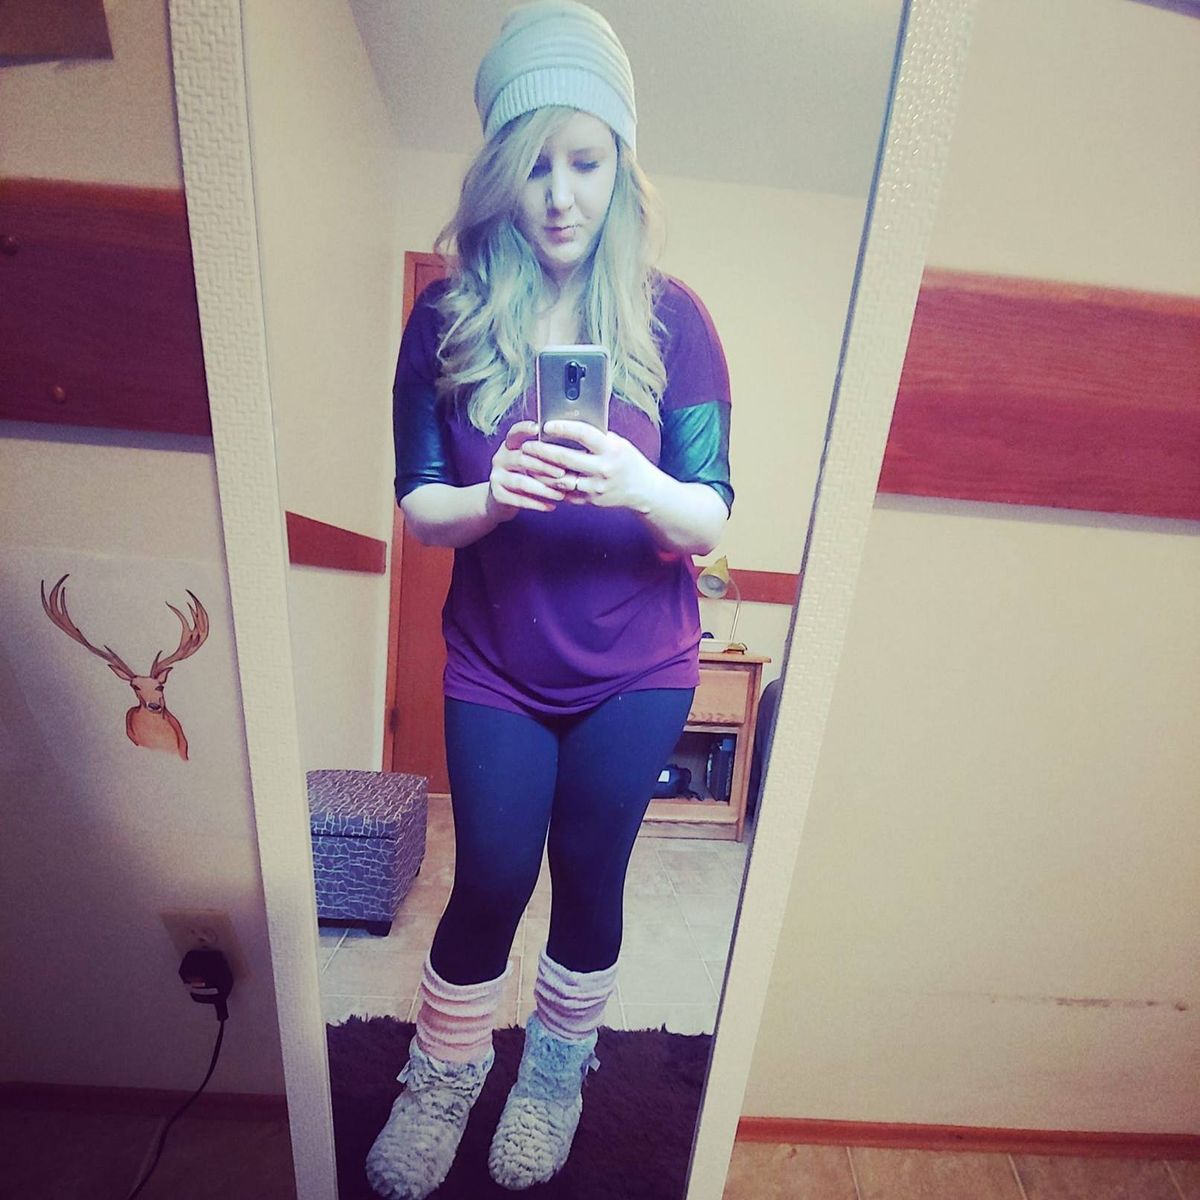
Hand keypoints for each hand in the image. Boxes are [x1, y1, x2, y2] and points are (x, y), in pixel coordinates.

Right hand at [487, 421, 571, 519]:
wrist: (502, 500)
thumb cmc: (526, 476)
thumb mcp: (531, 461)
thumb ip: (544, 454)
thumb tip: (573, 451)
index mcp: (509, 445)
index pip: (514, 433)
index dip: (524, 429)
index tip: (538, 428)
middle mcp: (500, 458)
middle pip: (521, 459)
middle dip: (544, 466)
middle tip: (562, 473)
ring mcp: (496, 477)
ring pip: (521, 482)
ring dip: (543, 489)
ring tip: (561, 495)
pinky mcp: (497, 495)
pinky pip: (519, 500)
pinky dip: (537, 504)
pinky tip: (551, 506)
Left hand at [522, 420, 662, 513]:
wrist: (643, 491)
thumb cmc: (628, 462)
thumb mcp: (618, 443)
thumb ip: (596, 437)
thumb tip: (569, 424)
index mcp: (611, 450)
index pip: (583, 434)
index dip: (562, 428)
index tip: (546, 425)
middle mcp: (603, 469)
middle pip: (564, 458)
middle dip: (541, 451)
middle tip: (527, 445)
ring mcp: (595, 488)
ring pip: (559, 479)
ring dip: (540, 470)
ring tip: (528, 462)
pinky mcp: (589, 501)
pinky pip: (564, 492)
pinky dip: (550, 484)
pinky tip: (540, 477)